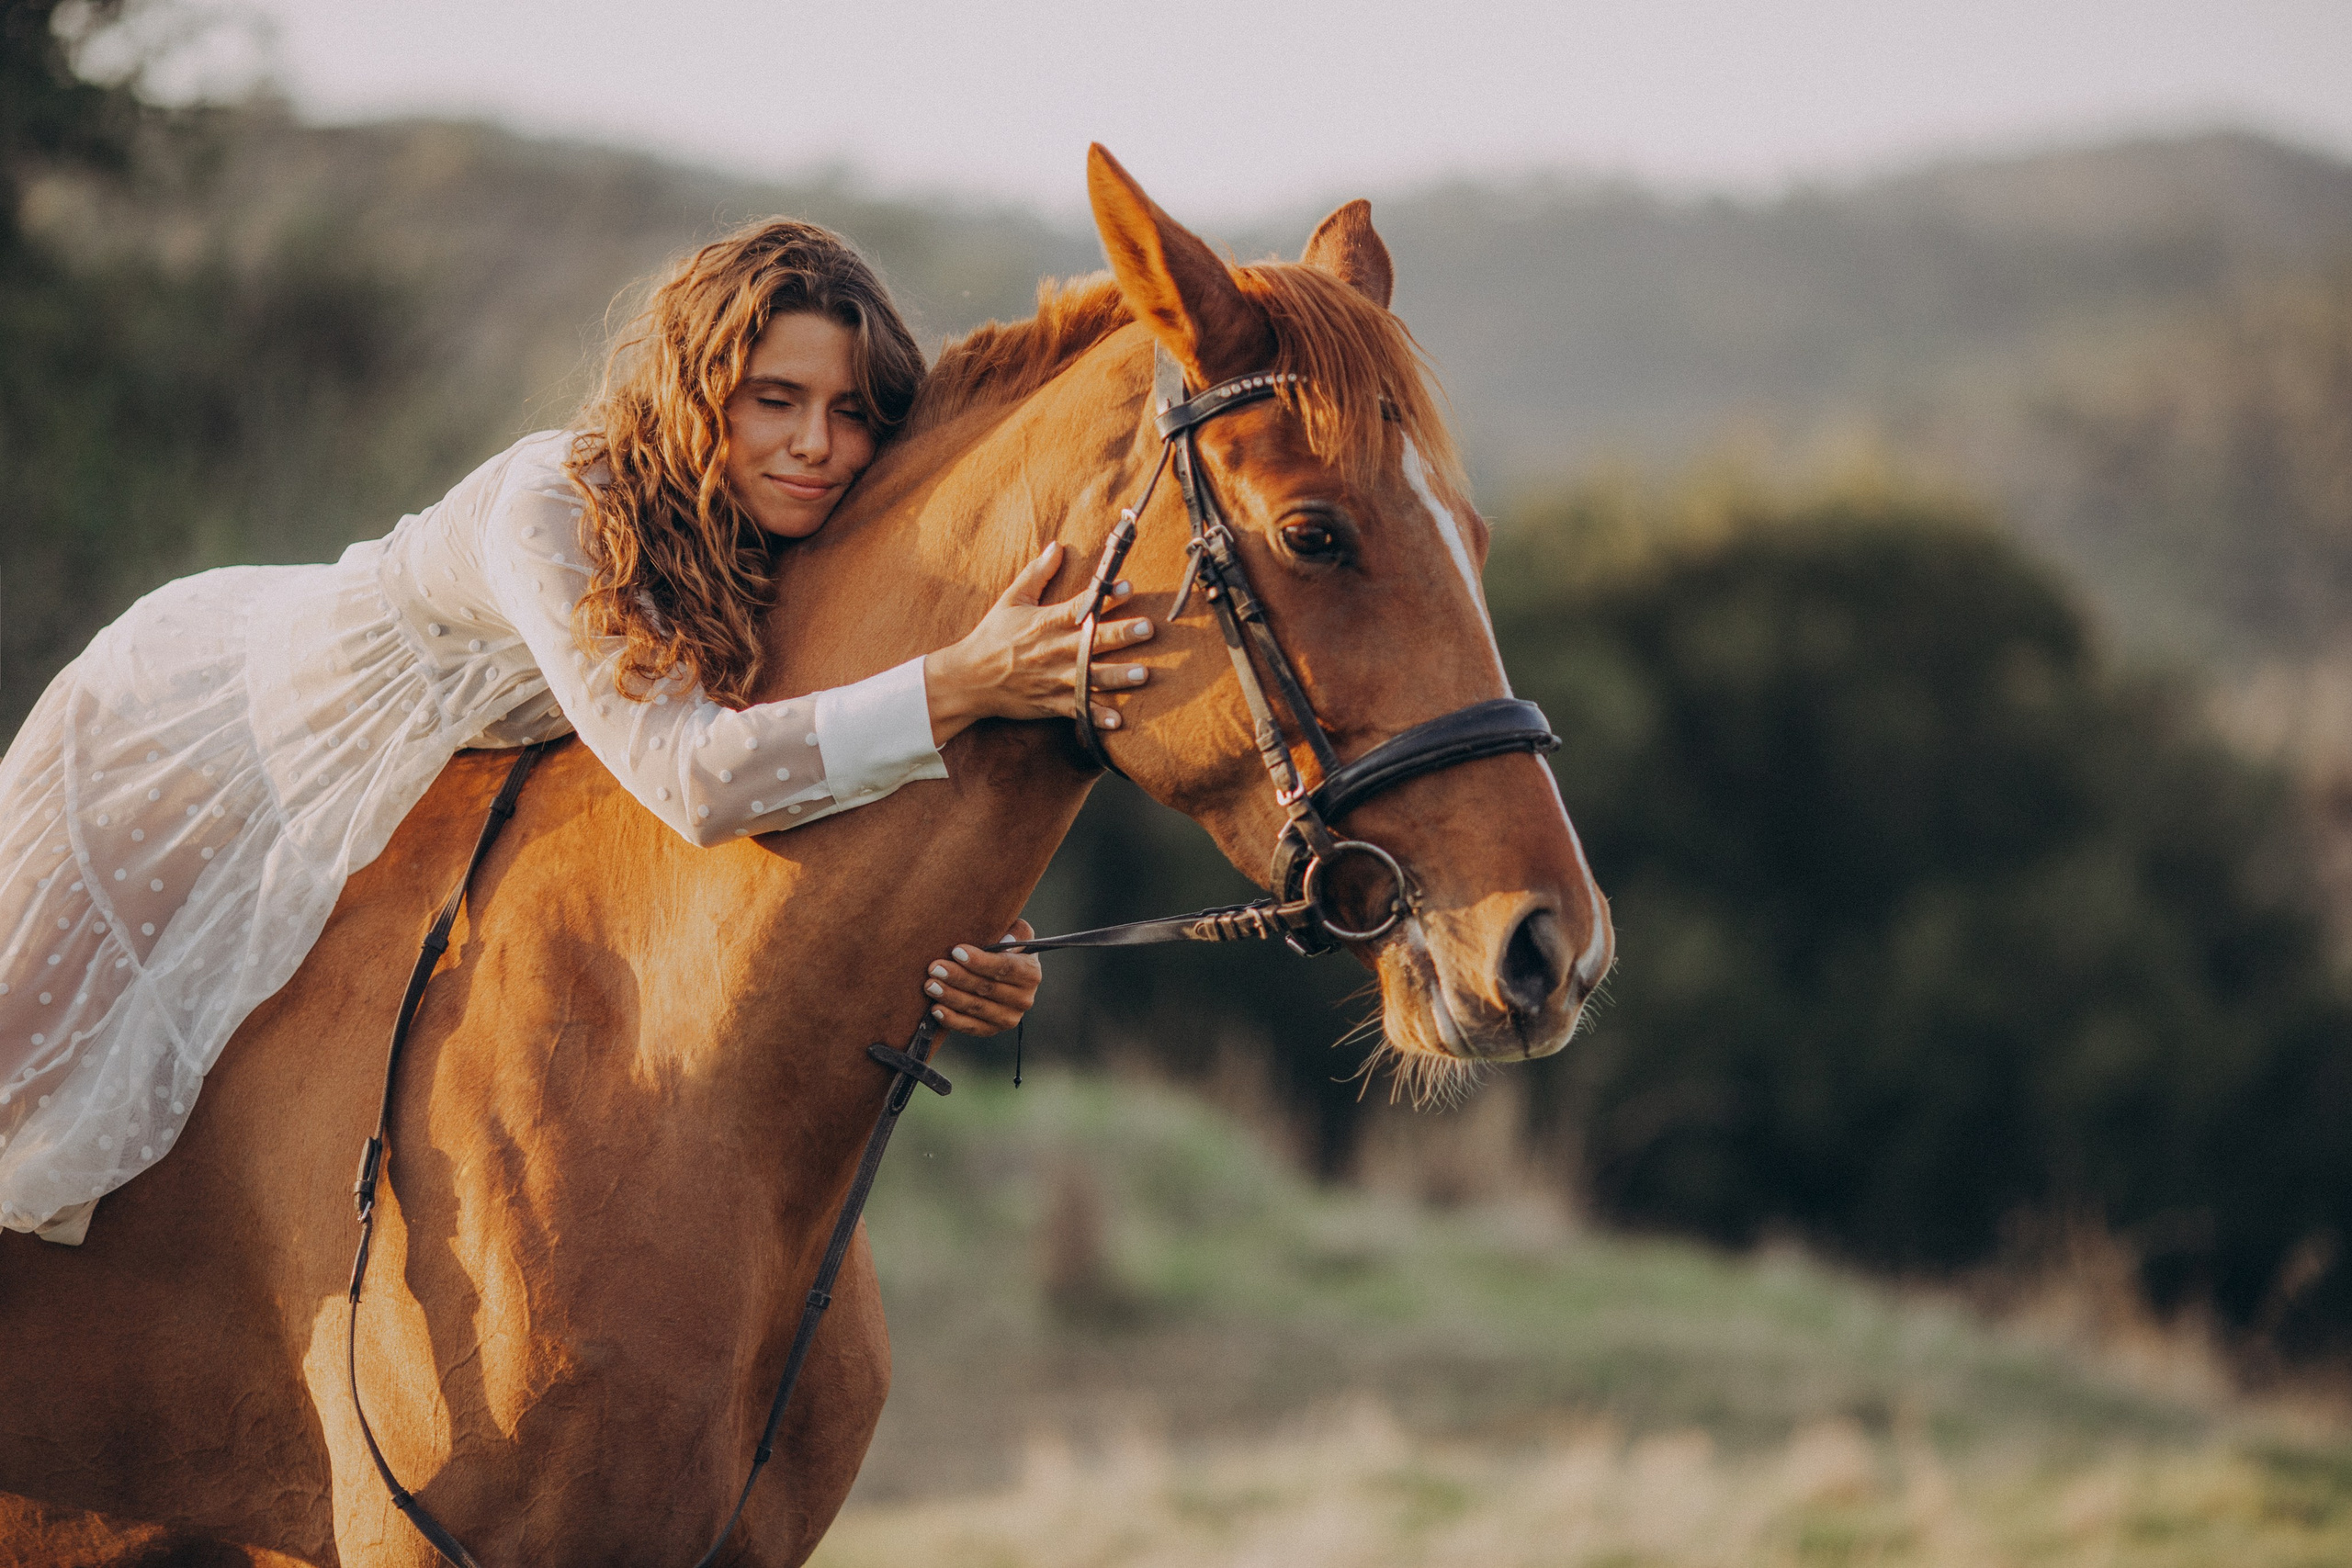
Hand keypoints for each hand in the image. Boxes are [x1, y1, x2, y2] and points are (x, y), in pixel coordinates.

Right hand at [922, 542, 1155, 747]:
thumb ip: (1037, 573)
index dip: (1104, 599)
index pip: (1078, 607)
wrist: (967, 680)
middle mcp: (1052, 651)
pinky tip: (1118, 721)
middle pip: (1091, 642)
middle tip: (1147, 628)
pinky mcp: (1050, 704)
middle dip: (1121, 635)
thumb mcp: (1011, 600)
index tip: (1128, 588)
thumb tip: (1058, 545)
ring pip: (1090, 678)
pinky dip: (1096, 717)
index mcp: (1044, 623)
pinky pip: (1077, 711)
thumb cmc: (991, 636)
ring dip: (1117, 677)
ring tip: (1143, 674)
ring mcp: (1052, 680)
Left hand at [924, 920, 1043, 1036]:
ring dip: (951, 997)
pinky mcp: (992, 1030)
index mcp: (1030, 973)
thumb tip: (1007, 939)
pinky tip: (935, 1009)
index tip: (956, 951)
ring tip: (930, 985)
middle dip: (958, 977)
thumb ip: (1016, 932)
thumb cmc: (1004, 948)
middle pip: (987, 988)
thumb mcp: (1015, 934)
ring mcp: (1009, 1018)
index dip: (980, 961)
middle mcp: (1024, 999)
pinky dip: (952, 1019)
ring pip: (976, 1008)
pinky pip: (970, 1027)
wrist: (1002, 976)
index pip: (1005, 967)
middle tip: (935, 967)